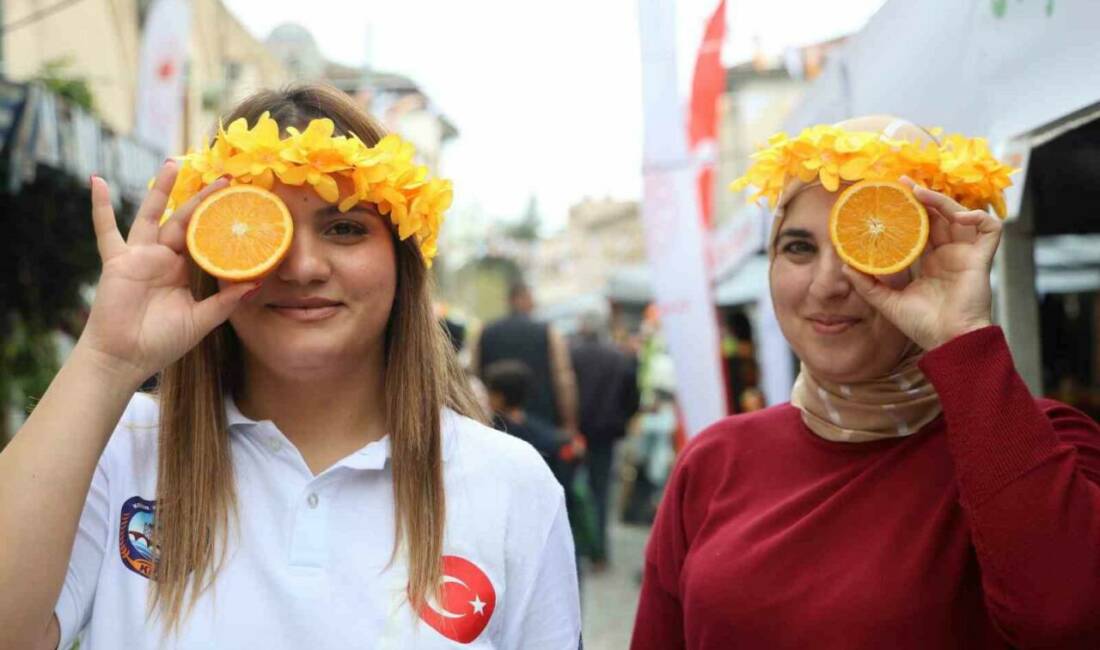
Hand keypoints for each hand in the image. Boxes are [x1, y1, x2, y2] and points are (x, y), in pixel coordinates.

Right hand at [75, 162, 257, 385]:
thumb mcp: (201, 320)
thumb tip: (257, 284)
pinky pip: (106, 231)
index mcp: (184, 270)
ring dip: (161, 189)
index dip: (220, 223)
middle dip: (203, 199)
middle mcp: (164, 258)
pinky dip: (101, 207)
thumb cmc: (161, 342)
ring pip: (152, 214)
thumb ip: (226, 302)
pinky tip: (98, 181)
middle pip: (185, 220)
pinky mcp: (118, 261)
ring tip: (174, 162)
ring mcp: (140, 256)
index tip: (241, 204)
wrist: (125, 358)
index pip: (206, 239)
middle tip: (223, 176)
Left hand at [841, 177, 1001, 350]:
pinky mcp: (982, 259)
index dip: (909, 211)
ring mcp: (966, 254)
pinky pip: (990, 228)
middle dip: (923, 196)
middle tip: (902, 183)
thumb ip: (867, 284)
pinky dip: (978, 217)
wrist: (948, 341)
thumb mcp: (888, 302)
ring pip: (961, 215)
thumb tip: (845, 265)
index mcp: (930, 261)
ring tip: (920, 193)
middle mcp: (948, 254)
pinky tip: (960, 216)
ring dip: (943, 200)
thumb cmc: (922, 325)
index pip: (920, 227)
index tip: (890, 196)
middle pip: (939, 215)